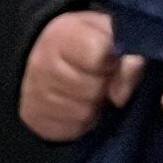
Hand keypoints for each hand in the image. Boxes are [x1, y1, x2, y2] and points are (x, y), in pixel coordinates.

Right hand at [21, 7, 142, 142]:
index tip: (109, 59)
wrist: (47, 61)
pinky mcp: (36, 120)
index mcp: (61, 35)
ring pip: (84, 112)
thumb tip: (124, 92)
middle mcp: (42, 65)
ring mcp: (36, 95)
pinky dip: (82, 122)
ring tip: (89, 92)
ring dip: (95, 106)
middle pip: (93, 88)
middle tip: (99, 77)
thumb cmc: (86, 42)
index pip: (98, 54)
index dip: (112, 61)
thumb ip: (127, 53)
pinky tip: (77, 106)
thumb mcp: (109, 33)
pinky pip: (72, 129)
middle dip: (104, 85)